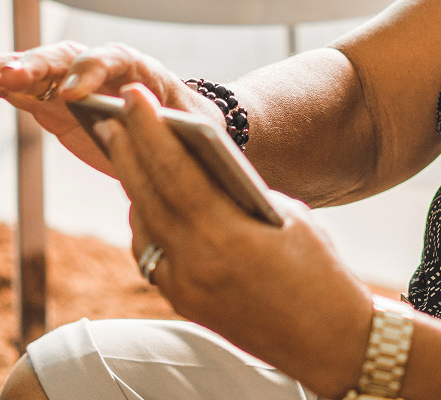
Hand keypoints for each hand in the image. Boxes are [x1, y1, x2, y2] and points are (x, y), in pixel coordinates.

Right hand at [0, 41, 219, 177]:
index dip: (92, 73)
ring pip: (27, 68)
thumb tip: (163, 131)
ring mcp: (66, 79)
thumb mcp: (191, 134)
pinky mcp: (45, 98)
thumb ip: (173, 132)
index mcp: (137, 70)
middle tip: (5, 77)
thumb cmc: (188, 131)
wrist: (175, 129)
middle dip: (32, 66)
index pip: (114, 59)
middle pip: (61, 57)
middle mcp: (96, 66)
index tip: (73, 94)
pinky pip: (11, 86)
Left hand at [99, 83, 373, 398]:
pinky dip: (147, 222)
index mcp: (228, 236)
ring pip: (144, 225)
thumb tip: (202, 168)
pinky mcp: (183, 303)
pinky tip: (148, 200)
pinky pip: (152, 253)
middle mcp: (196, 264)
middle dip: (128, 150)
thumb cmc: (320, 271)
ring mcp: (185, 288)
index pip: (176, 172)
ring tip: (126, 150)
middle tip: (112, 115)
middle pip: (148, 196)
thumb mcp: (287, 217)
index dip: (151, 131)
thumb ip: (239, 192)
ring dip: (134, 185)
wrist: (329, 341)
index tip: (133, 99)